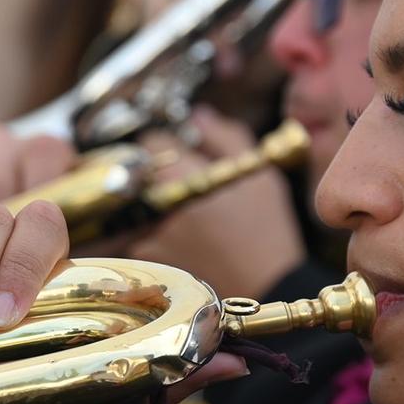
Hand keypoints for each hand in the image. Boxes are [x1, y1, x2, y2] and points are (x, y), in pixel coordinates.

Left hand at [127, 107, 306, 296]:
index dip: (164, 143)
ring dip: (151, 208)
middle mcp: (159, 207)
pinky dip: (153, 236)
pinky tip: (182, 241)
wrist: (267, 287)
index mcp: (184, 177)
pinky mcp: (151, 263)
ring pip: (136, 208)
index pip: (151, 142)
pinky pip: (139, 239)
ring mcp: (151, 237)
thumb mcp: (256, 175)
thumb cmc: (267, 229)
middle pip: (139, 176)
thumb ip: (224, 138)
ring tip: (185, 218)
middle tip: (182, 186)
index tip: (176, 150)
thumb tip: (198, 116)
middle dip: (156, 176)